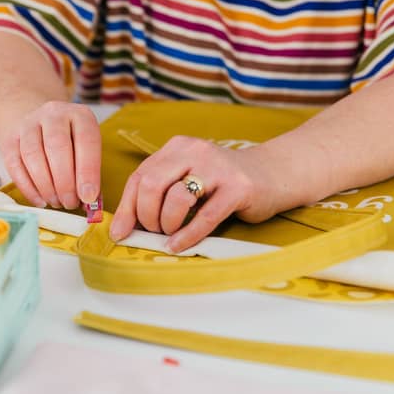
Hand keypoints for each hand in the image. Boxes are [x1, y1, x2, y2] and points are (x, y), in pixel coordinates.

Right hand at [0, 101, 101, 208]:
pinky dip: (27, 187)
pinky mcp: (10, 138)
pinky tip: (40, 200)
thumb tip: (87, 199)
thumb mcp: (88, 151)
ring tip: (56, 202)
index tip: (88, 196)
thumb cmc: (72, 145)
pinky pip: (14, 164)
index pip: (86, 140)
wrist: (43, 126)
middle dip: (64, 181)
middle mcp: (54, 114)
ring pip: (32, 155)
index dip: (88, 171)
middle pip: (57, 146)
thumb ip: (89, 173)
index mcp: (80, 115)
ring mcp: (29, 124)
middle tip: (70, 203)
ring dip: (45, 185)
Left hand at [109, 136, 274, 252]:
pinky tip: (178, 246)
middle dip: (146, 216)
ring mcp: (217, 168)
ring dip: (167, 225)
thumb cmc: (223, 183)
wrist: (274, 174)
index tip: (119, 232)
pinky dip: (187, 236)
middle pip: (152, 185)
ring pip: (175, 199)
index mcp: (177, 147)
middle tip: (154, 231)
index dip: (126, 208)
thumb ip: (161, 192)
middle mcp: (194, 151)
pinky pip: (204, 217)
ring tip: (171, 234)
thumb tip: (126, 225)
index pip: (139, 176)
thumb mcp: (188, 177)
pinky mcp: (238, 188)